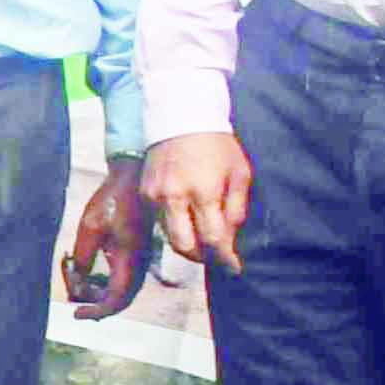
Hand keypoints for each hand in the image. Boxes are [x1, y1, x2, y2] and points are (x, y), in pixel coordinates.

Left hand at [64, 157, 154, 318]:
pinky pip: (121, 278)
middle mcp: (139, 265)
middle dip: (95, 303)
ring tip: (74, 277)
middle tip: (73, 298)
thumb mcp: (90, 227)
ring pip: (121, 290)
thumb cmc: (112, 200)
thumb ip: (84, 258)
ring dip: (98, 292)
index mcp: (131, 260)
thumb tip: (78, 284)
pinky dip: (103, 281)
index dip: (97, 312)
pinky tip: (85, 270)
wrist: (133, 178)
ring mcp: (139, 260)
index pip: (117, 300)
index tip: (75, 313)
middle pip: (119, 299)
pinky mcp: (135, 253)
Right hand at [145, 128, 250, 274]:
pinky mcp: (144, 193)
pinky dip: (175, 226)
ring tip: (203, 236)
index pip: (213, 239)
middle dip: (202, 256)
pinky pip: (160, 221)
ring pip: (170, 236)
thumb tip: (230, 241)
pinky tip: (187, 216)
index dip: (225, 258)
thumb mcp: (239, 174)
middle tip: (216, 254)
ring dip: (188, 242)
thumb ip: (235, 210)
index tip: (234, 266)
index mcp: (204, 192)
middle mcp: (175, 197)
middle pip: (185, 247)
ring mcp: (155, 196)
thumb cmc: (218, 146)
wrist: (180, 118)